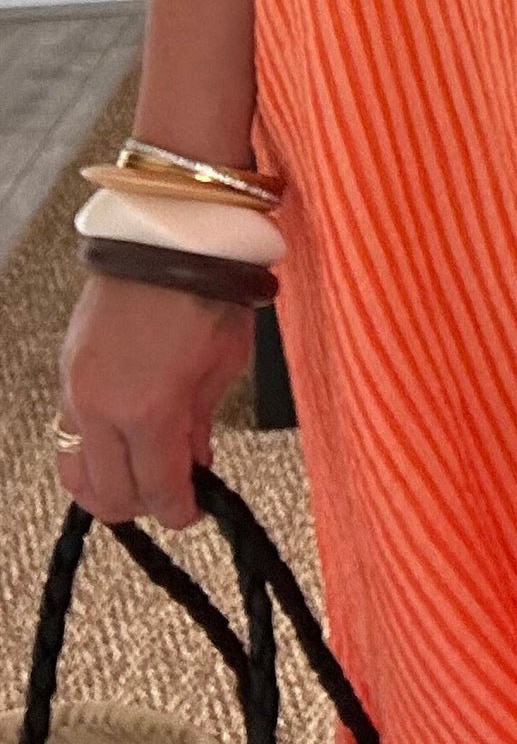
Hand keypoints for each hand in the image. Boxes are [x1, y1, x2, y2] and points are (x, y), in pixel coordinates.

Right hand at [54, 274, 256, 528]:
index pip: (157, 490)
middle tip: (172, 489)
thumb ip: (202, 425)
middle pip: (111, 495)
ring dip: (108, 484)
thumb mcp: (223, 364)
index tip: (195, 509)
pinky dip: (93, 448)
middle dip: (145, 503)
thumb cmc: (209, 290)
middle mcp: (103, 409)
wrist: (167, 233)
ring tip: (141, 473)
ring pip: (75, 471)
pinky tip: (121, 438)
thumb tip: (194, 464)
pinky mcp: (66, 370)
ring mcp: (76, 390)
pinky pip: (68, 432)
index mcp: (150, 411)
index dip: (180, 510)